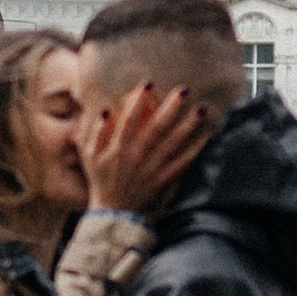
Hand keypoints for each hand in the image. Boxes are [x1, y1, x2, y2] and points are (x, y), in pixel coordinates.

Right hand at [81, 84, 206, 222]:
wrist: (113, 212)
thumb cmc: (100, 180)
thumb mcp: (89, 156)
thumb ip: (94, 132)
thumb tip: (105, 110)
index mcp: (118, 148)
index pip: (129, 119)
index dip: (138, 101)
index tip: (148, 83)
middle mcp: (137, 156)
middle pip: (156, 128)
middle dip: (170, 108)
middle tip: (184, 90)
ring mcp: (152, 168)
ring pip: (172, 144)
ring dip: (188, 126)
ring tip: (201, 110)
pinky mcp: (164, 179)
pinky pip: (182, 163)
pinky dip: (195, 150)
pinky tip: (207, 137)